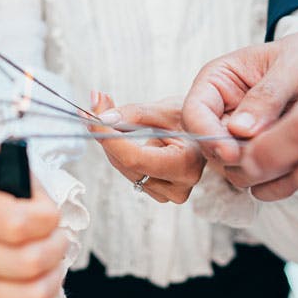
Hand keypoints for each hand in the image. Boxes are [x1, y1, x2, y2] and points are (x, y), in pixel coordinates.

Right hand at [0, 133, 67, 297]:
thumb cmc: (3, 194)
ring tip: (51, 259)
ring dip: (54, 275)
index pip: (14, 223)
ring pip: (31, 295)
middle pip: (25, 262)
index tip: (49, 213)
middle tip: (56, 237)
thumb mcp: (0, 160)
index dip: (46, 219)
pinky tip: (39, 281)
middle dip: (55, 247)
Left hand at [90, 92, 204, 203]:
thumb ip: (132, 114)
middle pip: (126, 164)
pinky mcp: (160, 192)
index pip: (135, 158)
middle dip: (106, 134)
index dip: (109, 138)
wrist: (205, 130)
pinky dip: (119, 150)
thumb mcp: (163, 109)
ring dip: (111, 141)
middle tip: (97, 103)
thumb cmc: (189, 117)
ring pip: (124, 169)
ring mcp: (170, 193)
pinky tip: (119, 131)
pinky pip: (129, 172)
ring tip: (108, 111)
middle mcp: (179, 186)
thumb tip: (102, 118)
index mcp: (187, 164)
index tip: (91, 117)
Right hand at [181, 32, 297, 193]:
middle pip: (211, 150)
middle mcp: (222, 113)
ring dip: (266, 170)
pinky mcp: (261, 160)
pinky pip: (261, 185)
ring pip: (234, 172)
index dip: (208, 136)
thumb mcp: (294, 66)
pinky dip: (282, 182)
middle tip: (281, 151)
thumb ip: (267, 95)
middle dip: (243, 157)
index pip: (193, 114)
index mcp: (217, 82)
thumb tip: (240, 130)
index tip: (233, 153)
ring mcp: (240, 140)